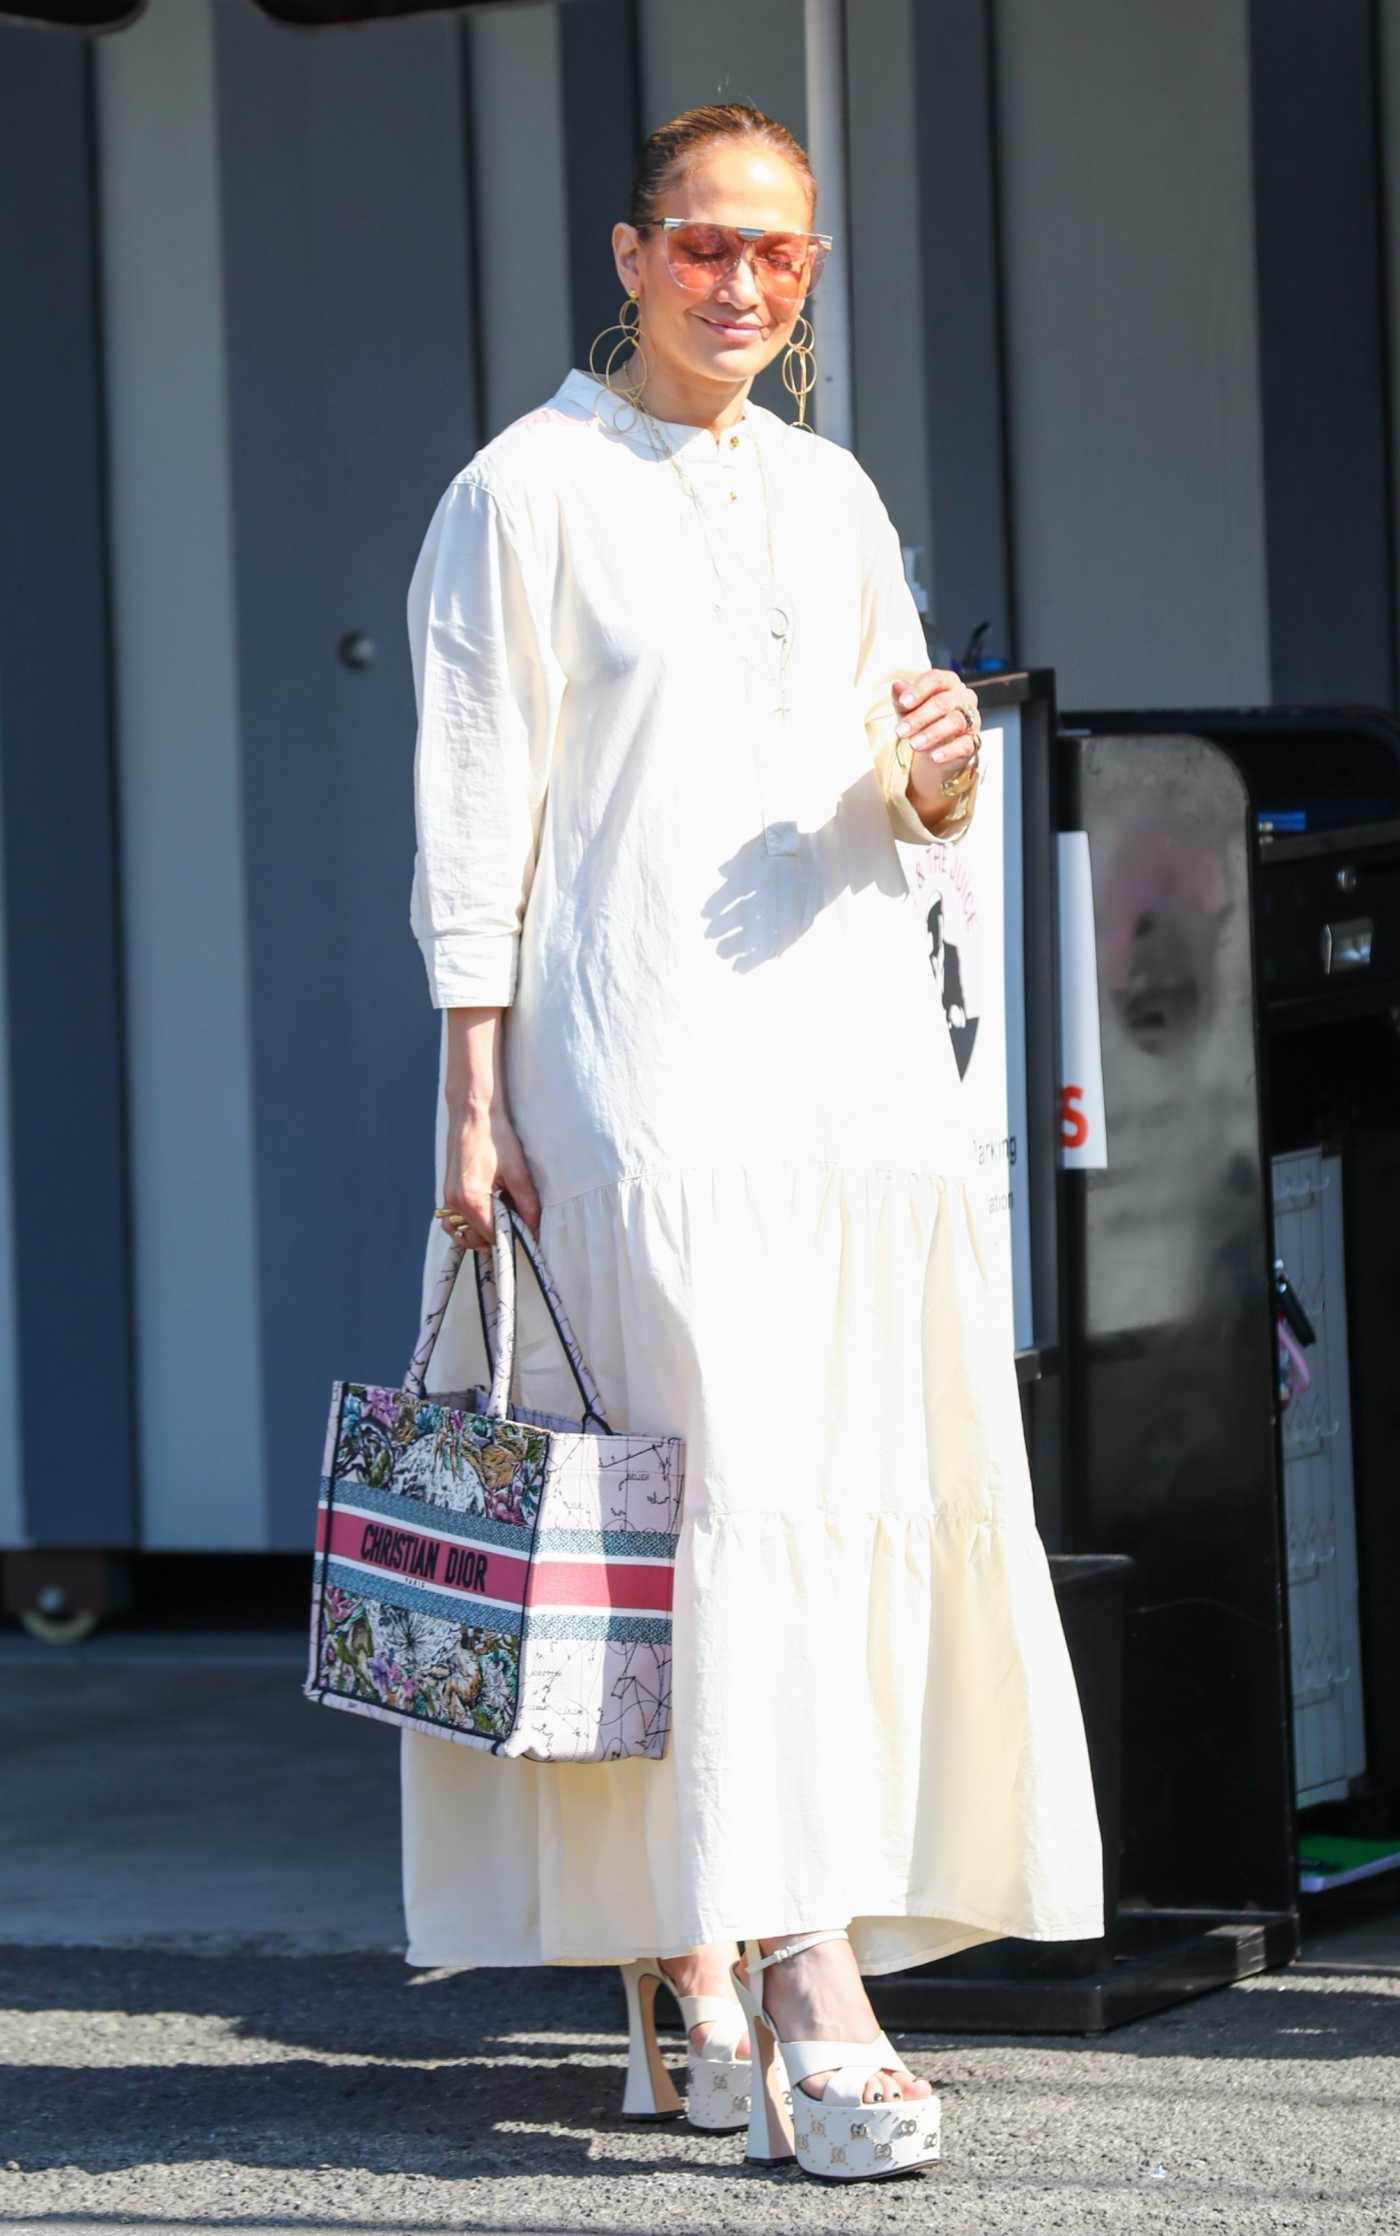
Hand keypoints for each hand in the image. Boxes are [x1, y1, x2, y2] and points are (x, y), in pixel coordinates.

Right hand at [436, 1105, 540, 1251]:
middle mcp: (454, 1202)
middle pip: (475, 1239)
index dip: (511, 1238)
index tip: (526, 1233)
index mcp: (471, 1199)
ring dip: (482, 1231)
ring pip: (463, 1232)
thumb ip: (528, 1206)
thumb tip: (536, 1231)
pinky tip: (488, 1207)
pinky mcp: (448, 1192)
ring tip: (502, 1213)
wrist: (473, 1113)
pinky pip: (457, 1220)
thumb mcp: (518, 1173)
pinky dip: (470, 1222)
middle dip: (497, 1235)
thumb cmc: (496, 1137)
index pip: (492, 1237)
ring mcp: (448, 1198)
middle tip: (515, 1218)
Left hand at [890, 667, 980, 817]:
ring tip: (912, 744)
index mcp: (948, 684)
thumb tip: (896, 686)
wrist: (933, 754)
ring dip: (932, 733)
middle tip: (900, 730)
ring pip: (956, 723)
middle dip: (921, 716)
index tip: (904, 701)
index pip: (937, 679)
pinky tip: (932, 757)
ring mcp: (972, 722)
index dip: (921, 689)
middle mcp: (964, 700)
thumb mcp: (907, 712)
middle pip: (946, 702)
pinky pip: (966, 746)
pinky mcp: (973, 745)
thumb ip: (904, 700)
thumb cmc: (920, 724)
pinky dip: (949, 751)